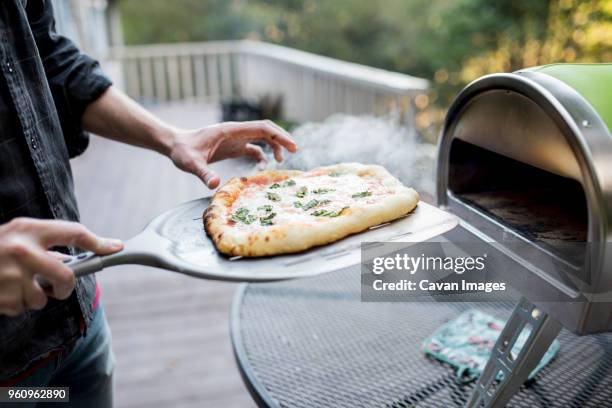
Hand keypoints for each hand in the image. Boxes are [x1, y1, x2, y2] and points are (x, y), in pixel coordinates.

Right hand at [0, 218, 122, 316]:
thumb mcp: (18, 234)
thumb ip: (45, 244)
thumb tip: (76, 260)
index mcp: (29, 230)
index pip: (74, 232)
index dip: (98, 242)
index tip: (116, 248)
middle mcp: (22, 251)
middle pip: (66, 277)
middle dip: (67, 286)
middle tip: (60, 286)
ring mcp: (11, 276)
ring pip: (43, 298)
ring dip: (35, 296)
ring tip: (16, 282)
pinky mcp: (3, 297)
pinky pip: (23, 307)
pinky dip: (17, 303)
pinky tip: (4, 290)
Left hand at [169, 120, 297, 188]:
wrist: (175, 146)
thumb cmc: (182, 152)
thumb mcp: (191, 164)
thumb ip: (203, 173)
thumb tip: (215, 185)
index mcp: (230, 130)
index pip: (261, 128)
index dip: (278, 135)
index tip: (291, 145)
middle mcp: (235, 131)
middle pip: (266, 130)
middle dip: (281, 138)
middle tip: (295, 150)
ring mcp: (235, 138)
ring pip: (262, 137)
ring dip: (274, 146)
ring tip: (281, 160)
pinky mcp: (233, 146)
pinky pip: (253, 147)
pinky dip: (262, 155)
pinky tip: (264, 166)